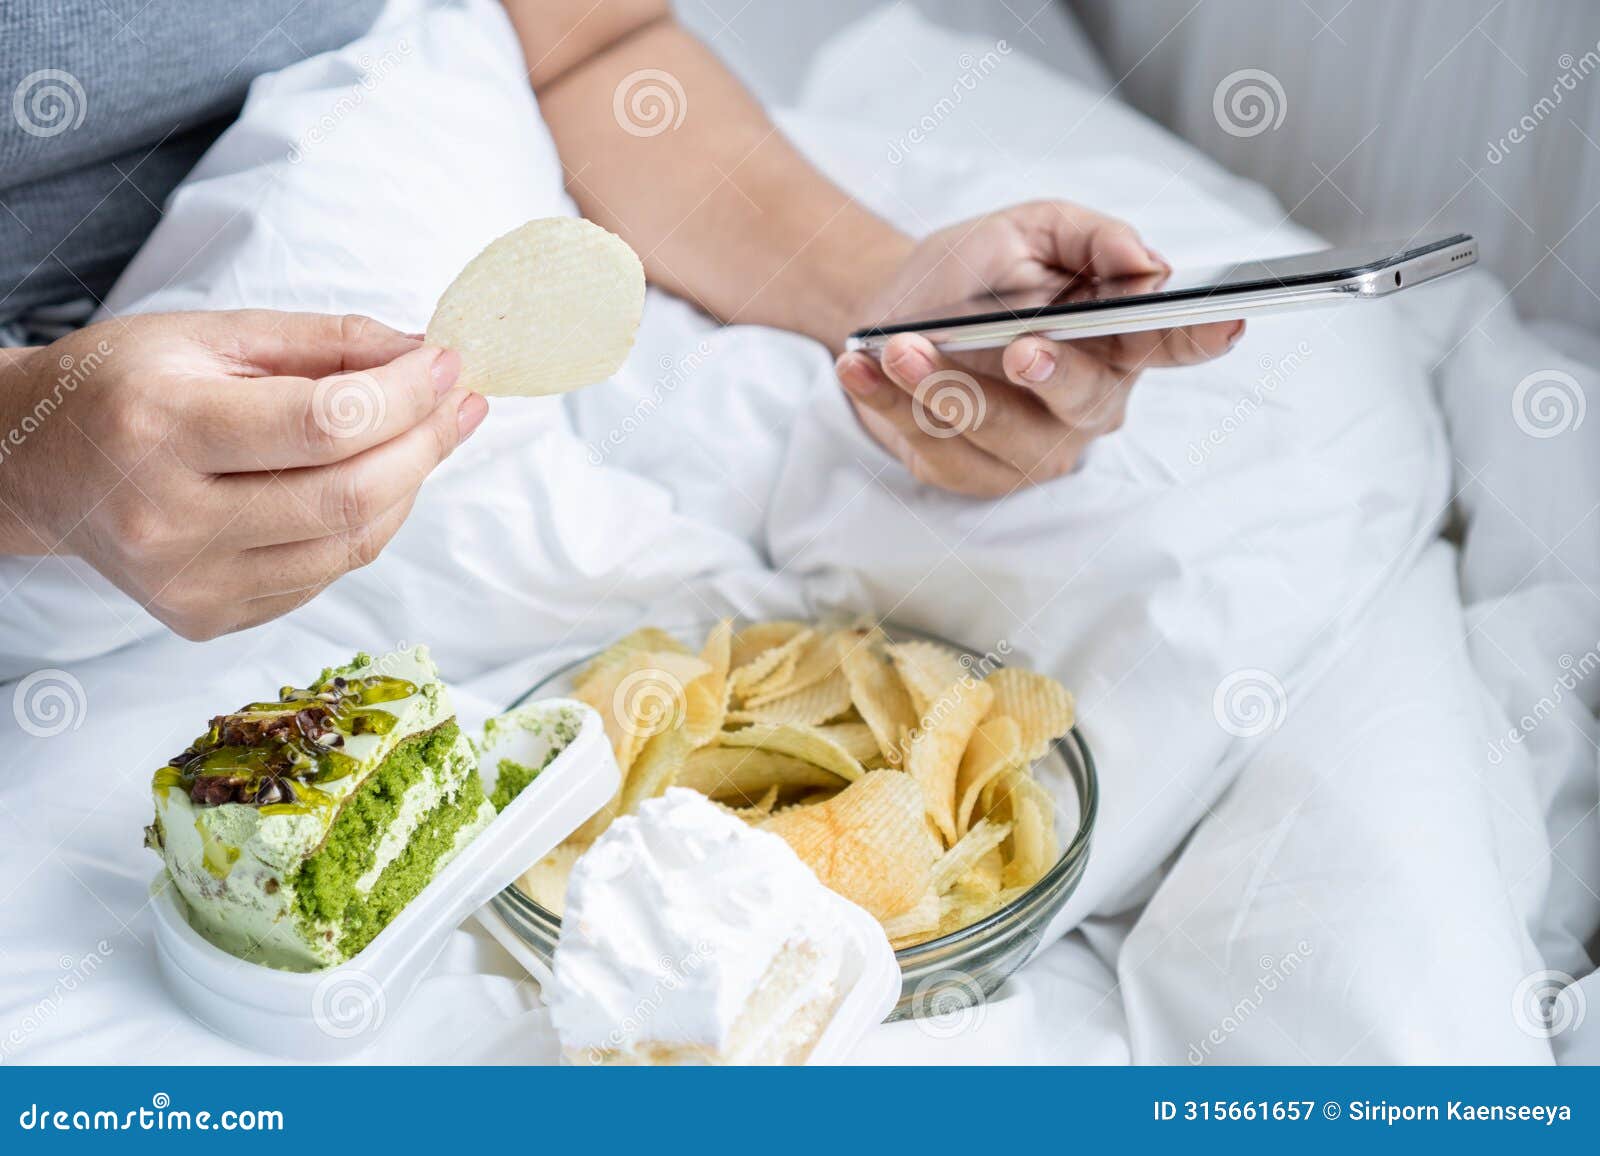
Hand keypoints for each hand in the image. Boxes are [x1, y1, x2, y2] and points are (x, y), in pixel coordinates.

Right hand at [0, 310, 485, 638]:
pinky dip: (365, 525)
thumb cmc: (122, 386)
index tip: (446, 363)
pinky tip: (371, 482)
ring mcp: (189, 583)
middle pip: (350, 496)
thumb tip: (424, 356)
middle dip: (426, 443)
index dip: (406, 395)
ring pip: (351, 546)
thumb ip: (324, 343)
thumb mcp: (211, 336)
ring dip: (408, 487)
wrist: (34, 466)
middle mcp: (170, 521)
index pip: (326, 425)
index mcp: (163, 430)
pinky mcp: (206, 619)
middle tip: (460, 402)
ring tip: (427, 436)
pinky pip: (324, 576)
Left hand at [836, 201, 1242, 496]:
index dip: (1200, 336)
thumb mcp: (1025, 231)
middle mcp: (1086, 405)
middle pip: (1085, 400)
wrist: (891, 313)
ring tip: (898, 346)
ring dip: (944, 388)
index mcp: (1114, 340)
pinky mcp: (972, 477)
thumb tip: (1142, 258)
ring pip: (1000, 433)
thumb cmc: (973, 277)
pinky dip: (890, 405)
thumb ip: (1087, 236)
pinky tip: (861, 368)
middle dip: (1052, 374)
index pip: (1169, 341)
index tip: (1228, 322)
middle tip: (1018, 346)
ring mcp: (1031, 451)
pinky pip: (937, 451)